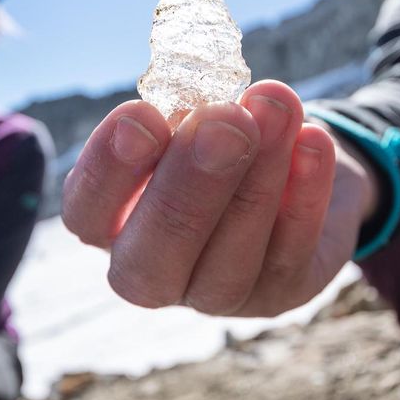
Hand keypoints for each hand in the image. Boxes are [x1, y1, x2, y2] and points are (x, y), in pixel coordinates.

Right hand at [62, 80, 376, 316]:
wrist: (297, 164)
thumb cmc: (221, 135)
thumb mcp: (194, 117)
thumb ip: (187, 113)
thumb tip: (207, 104)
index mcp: (112, 224)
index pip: (86, 214)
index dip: (107, 170)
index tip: (141, 114)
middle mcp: (154, 272)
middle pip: (152, 260)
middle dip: (189, 187)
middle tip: (224, 119)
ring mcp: (217, 295)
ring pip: (229, 261)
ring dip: (257, 180)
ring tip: (276, 108)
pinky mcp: (281, 293)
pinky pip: (293, 252)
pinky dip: (306, 194)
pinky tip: (313, 141)